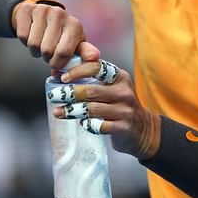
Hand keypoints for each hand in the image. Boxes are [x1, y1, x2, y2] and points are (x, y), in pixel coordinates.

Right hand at [12, 2, 99, 68]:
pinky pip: (22, 36)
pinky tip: (31, 35)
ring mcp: (43, 10)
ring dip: (34, 50)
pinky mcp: (27, 10)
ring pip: (33, 44)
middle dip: (46, 57)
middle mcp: (60, 14)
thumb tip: (94, 58)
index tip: (56, 62)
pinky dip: (24, 41)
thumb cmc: (61, 34)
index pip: (64, 52)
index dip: (57, 63)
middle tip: (47, 53)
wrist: (41, 13)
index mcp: (74, 25)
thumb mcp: (75, 43)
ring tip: (40, 45)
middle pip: (47, 50)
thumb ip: (84, 53)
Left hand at [47, 59, 161, 159]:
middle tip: (53, 96)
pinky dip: (88, 125)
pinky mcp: (124, 128)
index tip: (62, 77)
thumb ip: (91, 81)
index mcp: (120, 77)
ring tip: (58, 112)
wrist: (143, 130)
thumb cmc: (119, 106)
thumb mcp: (112, 88)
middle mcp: (124, 92)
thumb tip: (58, 75)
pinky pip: (100, 126)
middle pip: (91, 90)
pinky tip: (81, 124)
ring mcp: (125, 110)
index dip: (77, 71)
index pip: (97, 67)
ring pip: (93, 109)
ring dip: (72, 111)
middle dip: (69, 93)